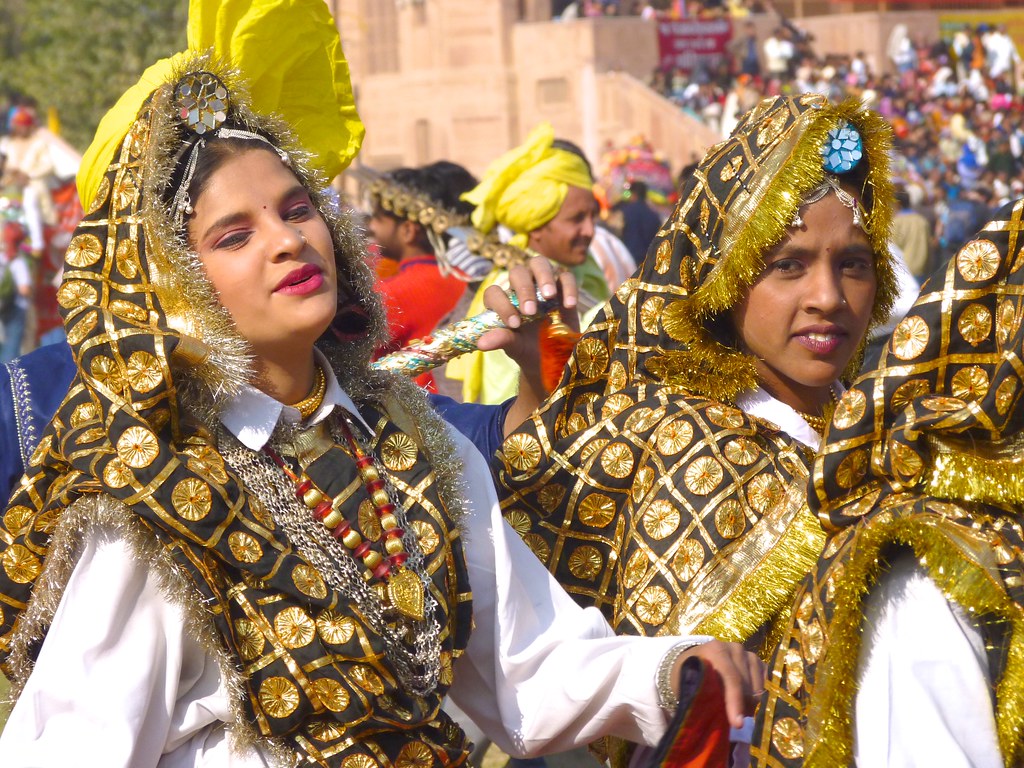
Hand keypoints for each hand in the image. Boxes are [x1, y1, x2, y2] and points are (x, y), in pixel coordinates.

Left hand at [477, 256, 578, 436]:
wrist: (552, 358)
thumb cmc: (527, 349)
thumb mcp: (514, 347)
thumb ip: (501, 340)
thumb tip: (481, 343)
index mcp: (502, 301)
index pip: (494, 292)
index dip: (502, 305)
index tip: (514, 324)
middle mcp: (520, 288)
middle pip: (517, 272)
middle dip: (523, 289)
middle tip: (531, 311)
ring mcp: (542, 285)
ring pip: (539, 264)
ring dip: (543, 276)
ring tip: (548, 296)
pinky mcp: (563, 288)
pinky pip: (565, 277)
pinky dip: (568, 287)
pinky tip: (569, 305)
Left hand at [675, 640, 765, 728]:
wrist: (698, 661)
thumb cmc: (692, 675)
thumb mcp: (690, 684)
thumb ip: (702, 696)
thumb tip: (719, 716)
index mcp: (716, 650)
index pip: (732, 678)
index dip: (735, 702)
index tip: (737, 724)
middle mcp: (736, 648)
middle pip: (747, 685)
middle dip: (743, 707)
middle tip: (735, 721)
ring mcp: (749, 654)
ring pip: (758, 688)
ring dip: (751, 704)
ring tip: (738, 711)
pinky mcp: (759, 662)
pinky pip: (766, 685)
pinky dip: (759, 697)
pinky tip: (747, 702)